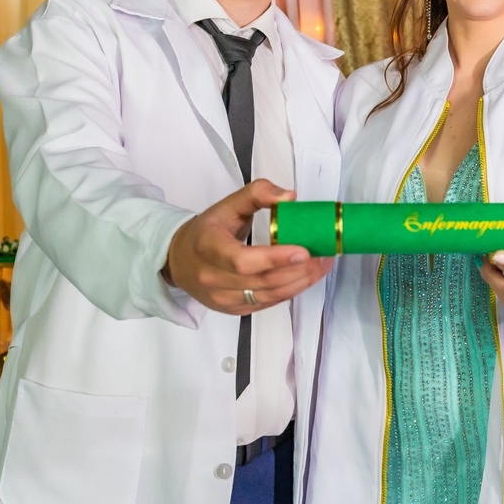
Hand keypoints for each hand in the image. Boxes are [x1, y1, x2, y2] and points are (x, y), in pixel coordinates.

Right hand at [164, 179, 332, 314]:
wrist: (179, 259)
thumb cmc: (207, 232)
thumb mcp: (227, 205)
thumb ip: (257, 194)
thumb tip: (289, 197)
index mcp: (208, 247)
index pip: (243, 260)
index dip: (276, 258)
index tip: (303, 250)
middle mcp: (212, 278)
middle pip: (263, 281)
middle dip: (299, 270)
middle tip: (323, 254)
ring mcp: (222, 298)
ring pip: (270, 296)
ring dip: (301, 281)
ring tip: (321, 265)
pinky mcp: (234, 309)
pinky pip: (268, 303)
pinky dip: (291, 291)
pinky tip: (306, 277)